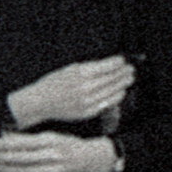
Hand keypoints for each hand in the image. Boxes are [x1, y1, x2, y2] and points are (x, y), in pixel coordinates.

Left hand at [0, 129, 110, 171]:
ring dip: (5, 169)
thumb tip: (9, 139)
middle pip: (21, 158)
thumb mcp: (52, 136)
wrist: (90, 159)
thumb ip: (31, 139)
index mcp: (50, 141)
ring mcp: (52, 170)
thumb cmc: (69, 144)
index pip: (23, 143)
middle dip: (2, 158)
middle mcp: (51, 155)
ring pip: (23, 171)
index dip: (5, 145)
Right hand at [3, 54, 135, 129]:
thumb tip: (108, 65)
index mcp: (80, 74)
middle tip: (131, 69)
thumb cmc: (53, 83)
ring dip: (123, 84)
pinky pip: (107, 103)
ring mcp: (87, 101)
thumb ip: (88, 68)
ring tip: (129, 79)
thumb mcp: (68, 69)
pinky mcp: (88, 111)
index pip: (106, 66)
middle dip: (123, 72)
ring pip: (112, 91)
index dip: (118, 63)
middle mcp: (85, 87)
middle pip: (112, 78)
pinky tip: (121, 92)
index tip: (123, 60)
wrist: (41, 102)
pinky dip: (116, 97)